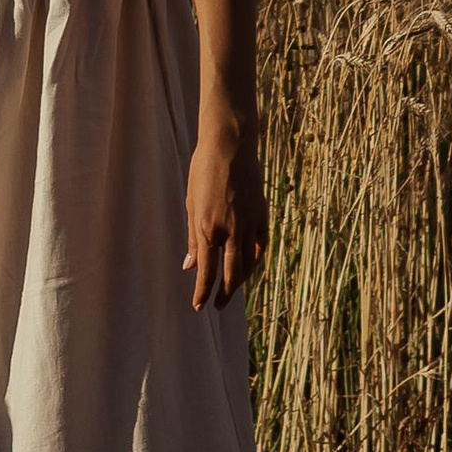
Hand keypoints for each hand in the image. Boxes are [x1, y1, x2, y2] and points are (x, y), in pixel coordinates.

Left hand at [184, 119, 265, 307]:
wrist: (231, 145)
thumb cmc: (203, 170)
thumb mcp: (191, 203)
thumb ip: (192, 237)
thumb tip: (189, 265)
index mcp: (207, 227)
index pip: (206, 270)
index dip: (202, 292)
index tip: (199, 306)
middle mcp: (230, 230)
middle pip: (231, 274)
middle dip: (224, 294)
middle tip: (217, 306)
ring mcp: (249, 223)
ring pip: (249, 264)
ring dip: (240, 281)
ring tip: (232, 290)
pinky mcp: (262, 215)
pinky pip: (260, 246)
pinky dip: (255, 260)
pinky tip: (249, 267)